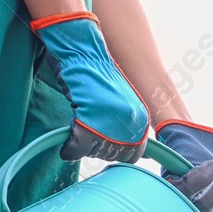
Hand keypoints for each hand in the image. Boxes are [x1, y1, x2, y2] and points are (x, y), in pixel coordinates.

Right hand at [31, 12, 149, 162]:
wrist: (81, 54)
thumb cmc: (96, 77)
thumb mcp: (122, 104)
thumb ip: (128, 128)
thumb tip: (145, 157)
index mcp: (141, 119)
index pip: (135, 154)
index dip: (116, 152)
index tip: (103, 143)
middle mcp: (130, 123)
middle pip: (113, 155)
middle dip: (98, 148)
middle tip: (86, 129)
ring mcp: (110, 124)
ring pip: (95, 153)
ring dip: (84, 145)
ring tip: (80, 122)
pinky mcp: (88, 124)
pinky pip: (78, 149)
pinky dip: (69, 149)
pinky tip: (67, 143)